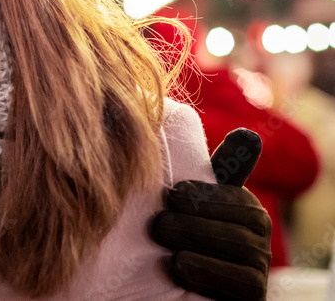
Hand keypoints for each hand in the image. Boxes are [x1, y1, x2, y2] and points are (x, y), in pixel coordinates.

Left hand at [151, 129, 270, 300]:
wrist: (159, 283)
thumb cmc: (172, 229)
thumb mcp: (188, 198)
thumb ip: (206, 170)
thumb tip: (247, 133)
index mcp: (246, 209)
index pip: (237, 198)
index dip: (204, 196)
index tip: (172, 195)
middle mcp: (260, 239)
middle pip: (239, 225)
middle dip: (192, 221)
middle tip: (157, 224)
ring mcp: (259, 269)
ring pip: (240, 249)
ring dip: (194, 242)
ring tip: (163, 238)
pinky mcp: (253, 296)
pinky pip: (242, 283)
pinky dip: (206, 271)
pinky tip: (179, 265)